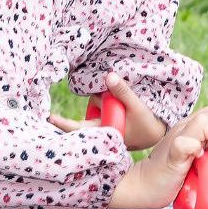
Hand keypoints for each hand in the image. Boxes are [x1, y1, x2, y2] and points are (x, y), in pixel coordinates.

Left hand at [46, 72, 165, 149]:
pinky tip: (118, 99)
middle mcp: (100, 128)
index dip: (63, 123)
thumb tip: (108, 75)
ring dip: (105, 97)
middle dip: (97, 97)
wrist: (158, 133)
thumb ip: (123, 91)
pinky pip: (103, 104)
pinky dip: (107, 99)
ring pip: (97, 103)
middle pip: (90, 107)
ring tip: (124, 101)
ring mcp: (104, 124)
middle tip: (114, 95)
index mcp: (103, 131)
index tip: (49, 117)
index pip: (78, 128)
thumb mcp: (137, 106)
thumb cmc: (147, 123)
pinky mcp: (108, 119)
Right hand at [108, 106, 207, 208]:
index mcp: (188, 127)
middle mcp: (182, 128)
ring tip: (202, 156)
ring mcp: (176, 139)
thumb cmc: (168, 174)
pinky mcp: (172, 155)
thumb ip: (202, 147)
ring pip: (204, 121)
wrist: (144, 187)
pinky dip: (194, 150)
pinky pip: (185, 143)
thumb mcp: (190, 155)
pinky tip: (192, 160)